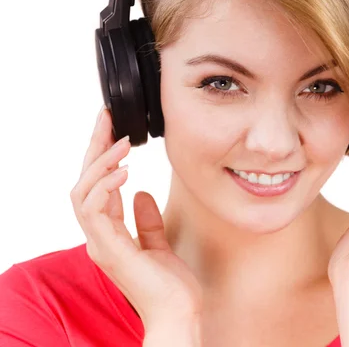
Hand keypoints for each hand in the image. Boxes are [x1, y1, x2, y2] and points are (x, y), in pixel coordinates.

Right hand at [70, 106, 203, 330]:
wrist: (179, 315)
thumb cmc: (171, 287)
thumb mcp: (160, 244)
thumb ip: (146, 220)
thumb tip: (139, 193)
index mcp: (110, 233)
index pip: (98, 186)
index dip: (102, 156)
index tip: (113, 128)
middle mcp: (100, 236)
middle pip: (84, 182)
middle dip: (94, 148)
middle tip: (106, 118)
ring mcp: (101, 243)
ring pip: (83, 193)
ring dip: (100, 163)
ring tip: (123, 143)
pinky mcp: (109, 250)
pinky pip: (94, 211)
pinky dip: (105, 186)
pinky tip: (125, 170)